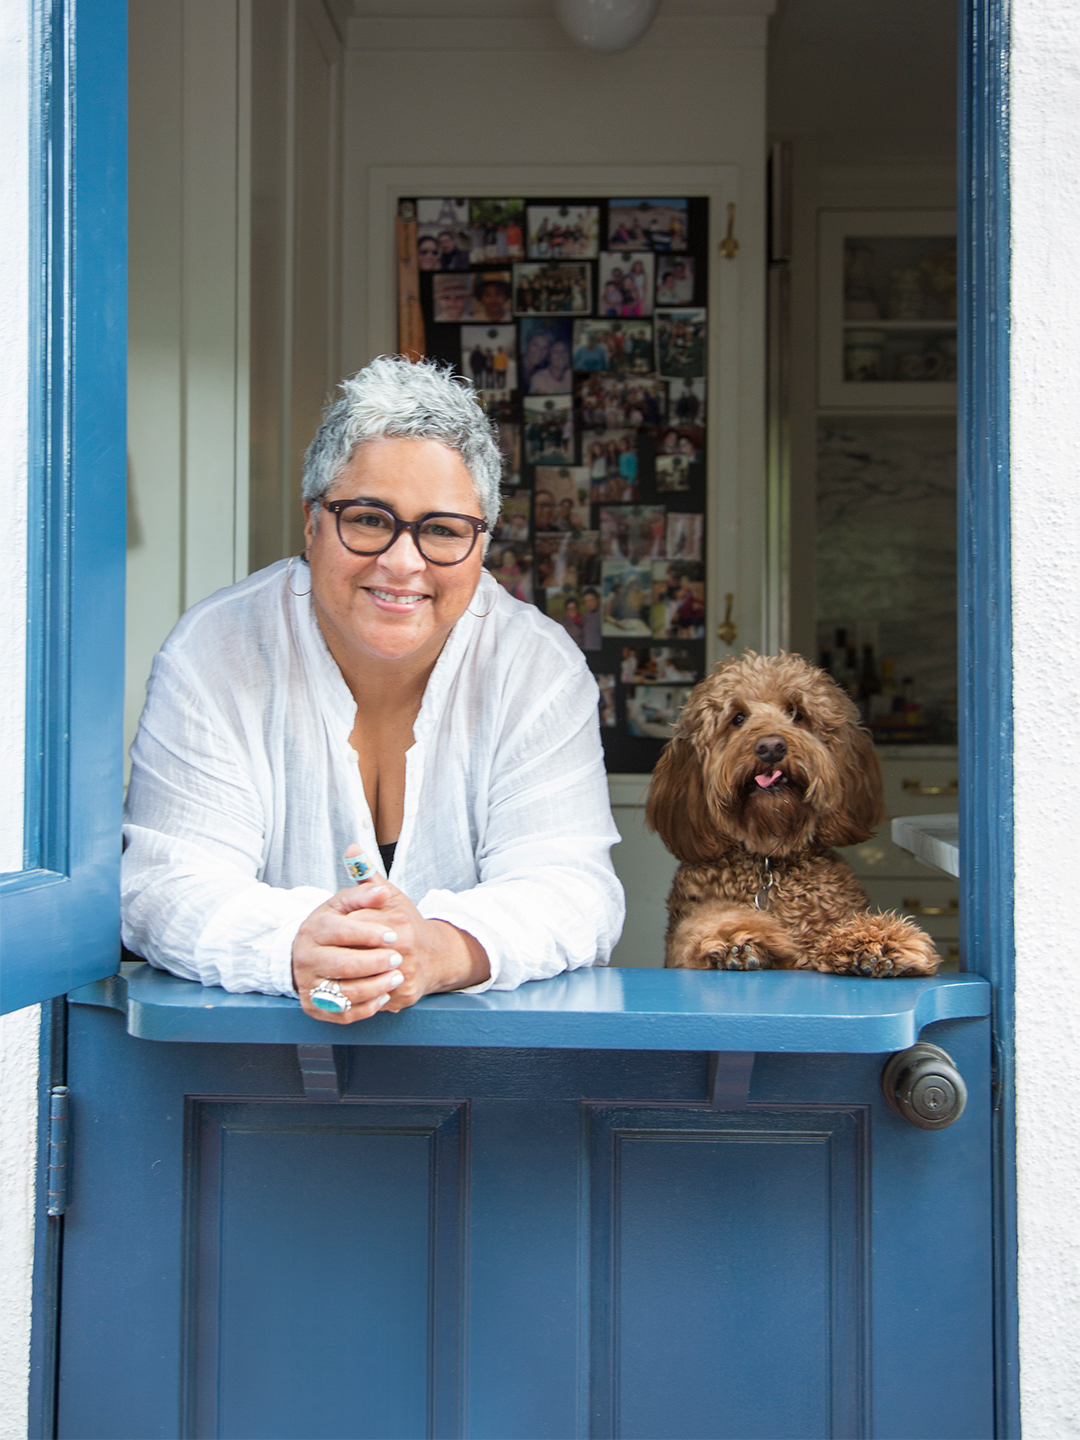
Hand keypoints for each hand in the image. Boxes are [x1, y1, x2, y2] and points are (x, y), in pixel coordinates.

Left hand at [291, 875, 489, 1024]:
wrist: (435, 956)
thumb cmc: (406, 924)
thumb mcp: (389, 897)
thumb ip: (366, 875)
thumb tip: (352, 848)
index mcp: (396, 921)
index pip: (353, 926)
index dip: (339, 931)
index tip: (330, 934)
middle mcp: (403, 948)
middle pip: (354, 955)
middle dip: (337, 956)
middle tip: (326, 956)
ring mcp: (404, 975)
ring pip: (359, 982)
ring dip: (342, 980)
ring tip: (331, 974)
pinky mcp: (403, 996)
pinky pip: (370, 1001)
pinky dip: (355, 997)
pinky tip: (346, 989)